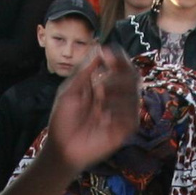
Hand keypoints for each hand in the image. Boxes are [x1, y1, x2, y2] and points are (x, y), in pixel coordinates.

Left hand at [43, 44, 142, 168]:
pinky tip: (103, 116)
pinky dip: (118, 110)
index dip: (117, 57)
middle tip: (100, 82)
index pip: (120, 64)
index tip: (106, 54)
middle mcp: (116, 95)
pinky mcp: (126, 128)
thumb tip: (100, 47)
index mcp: (104, 83)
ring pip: (134, 91)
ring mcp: (123, 112)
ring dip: (115, 92)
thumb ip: (85, 69)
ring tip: (98, 100)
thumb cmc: (63, 119)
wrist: (62, 147)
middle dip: (119, 73)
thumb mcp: (70, 89)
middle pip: (132, 74)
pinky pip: (132, 112)